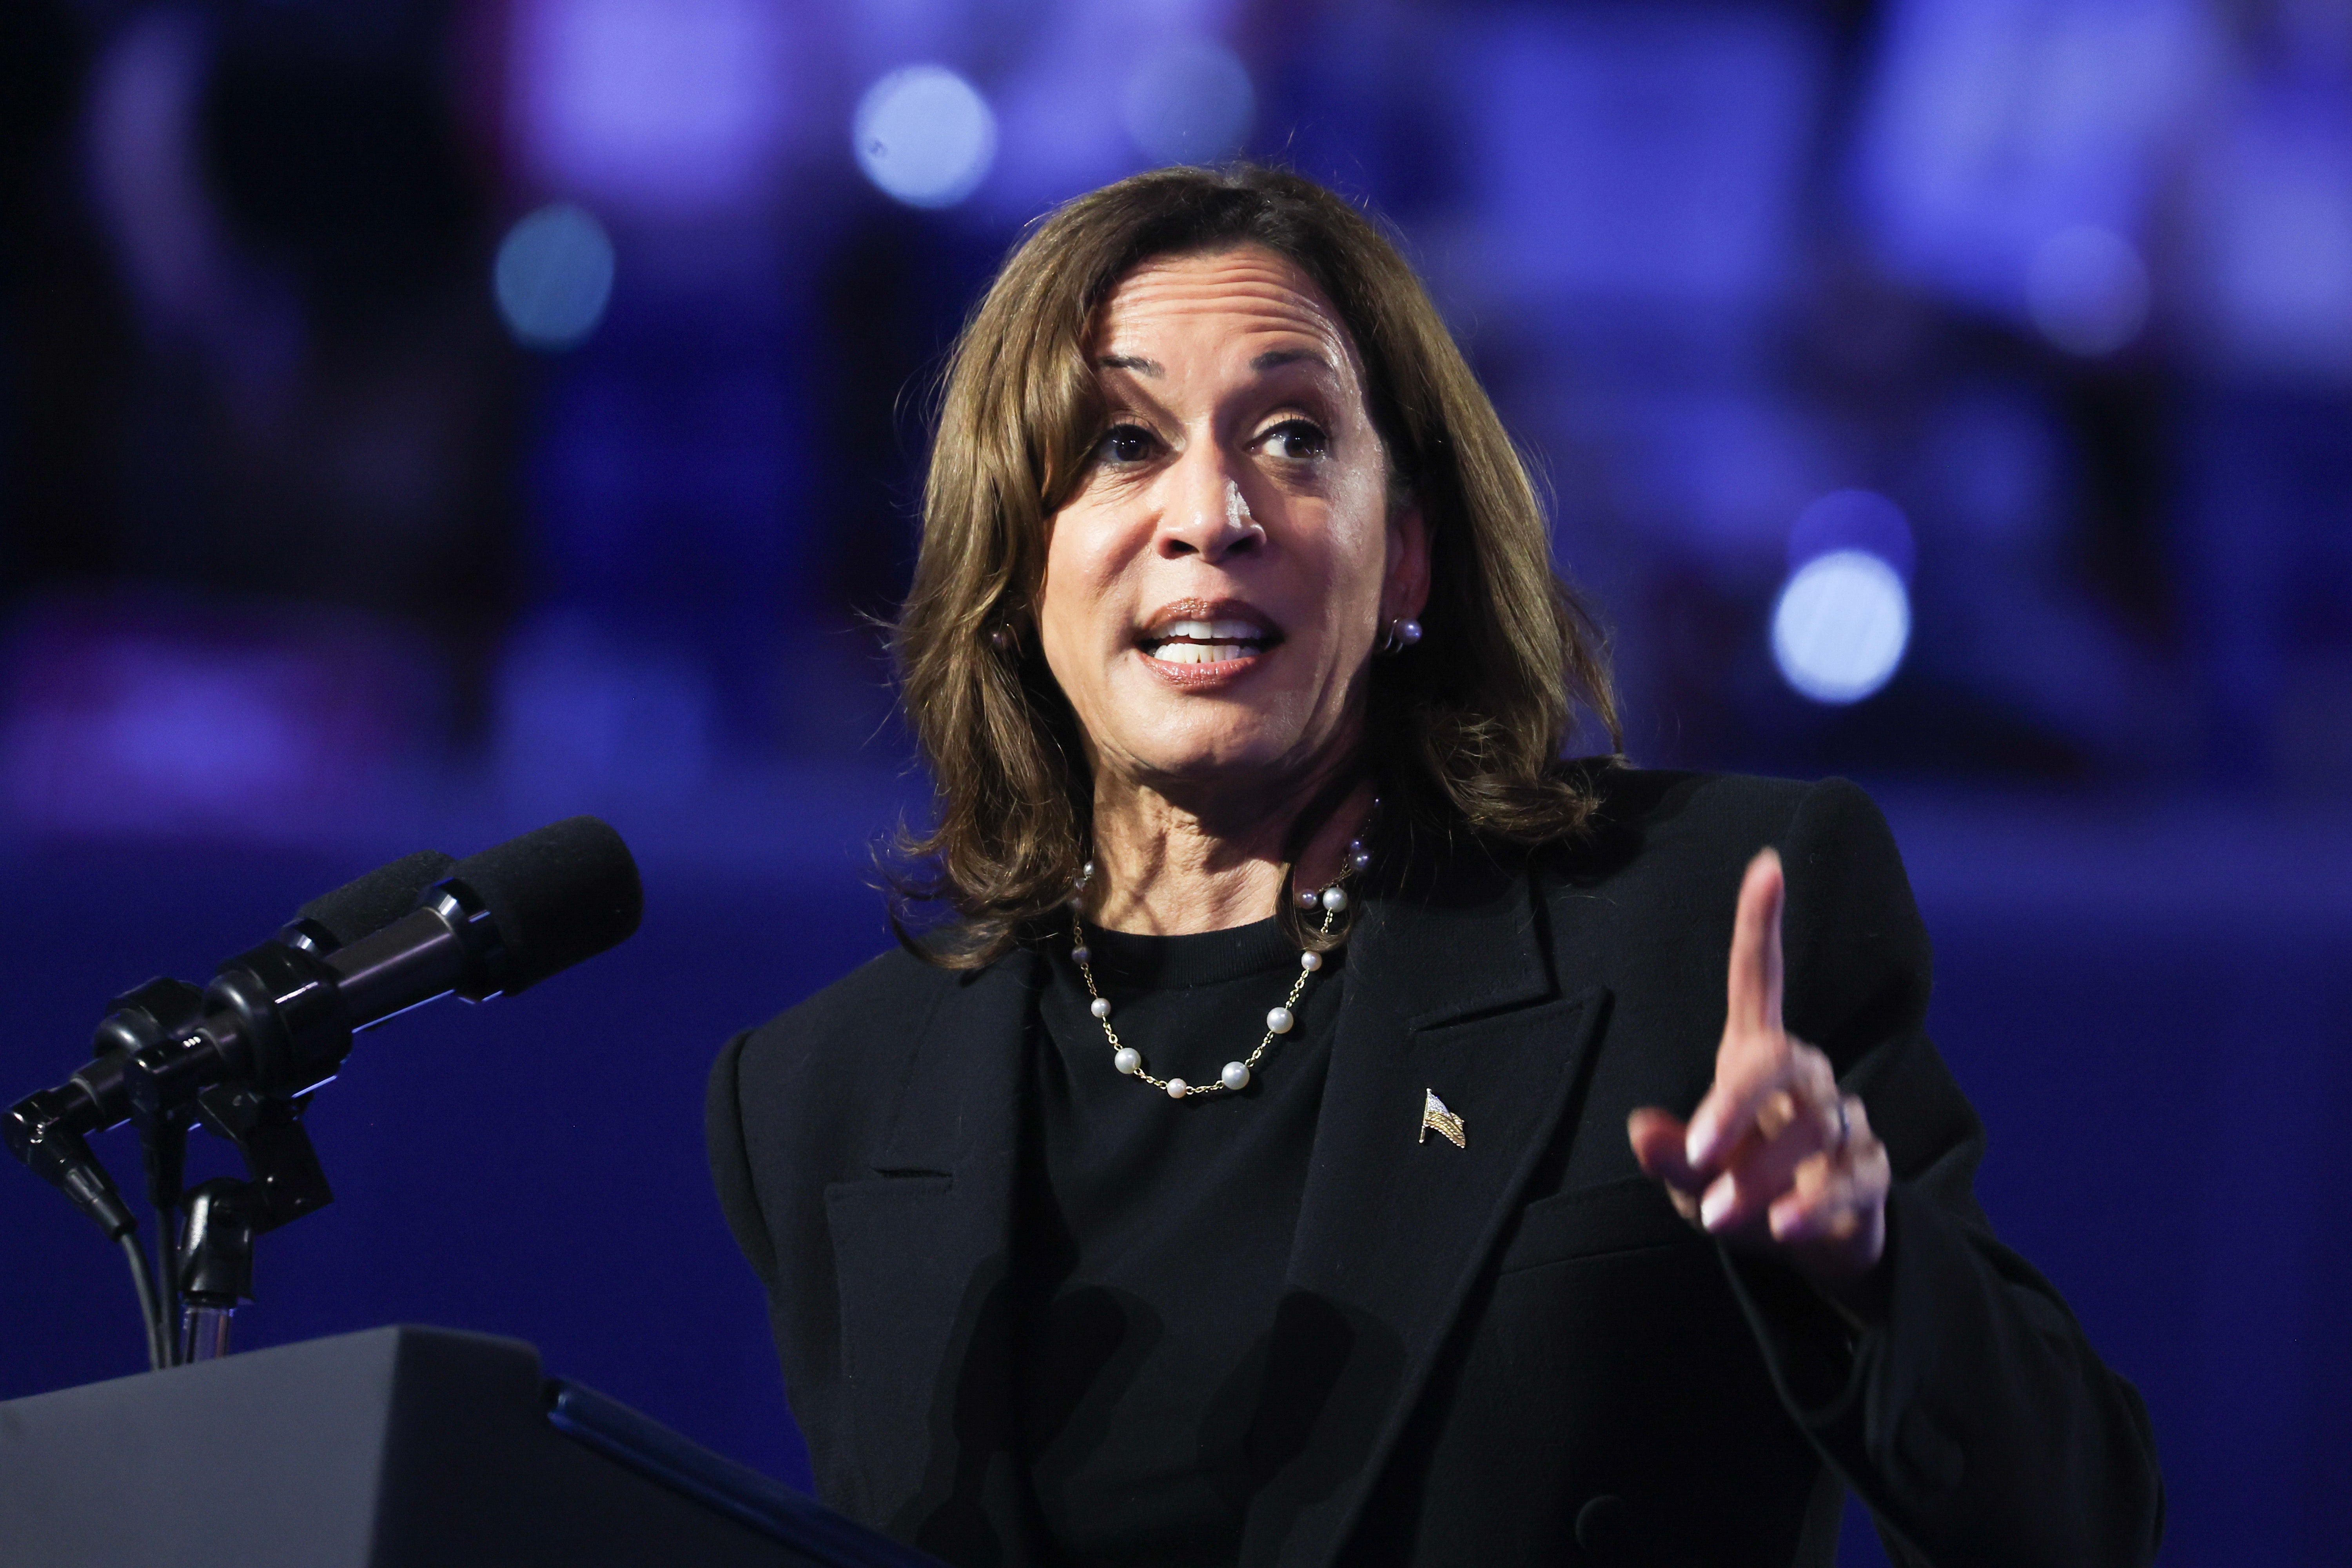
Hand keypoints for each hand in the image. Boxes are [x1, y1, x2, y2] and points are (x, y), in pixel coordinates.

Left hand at [1627, 848, 1889, 1292]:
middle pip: (1782, 1061)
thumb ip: (1671, 1157)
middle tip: (1697, 1157)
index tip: (1767, 866)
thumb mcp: (1690, 1181)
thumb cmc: (1735, 1194)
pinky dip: (1816, 1203)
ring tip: (1722, 1215)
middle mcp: (1803, 1077)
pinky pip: (1852, 1177)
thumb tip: (1641, 1129)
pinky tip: (1785, 1227)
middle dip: (1737, 1107)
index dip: (1761, 925)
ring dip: (1766, 1173)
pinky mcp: (1872, 1169)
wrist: (1801, 1249)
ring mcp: (1844, 1119)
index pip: (1759, 979)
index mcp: (1753, 1059)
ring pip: (1816, 1125)